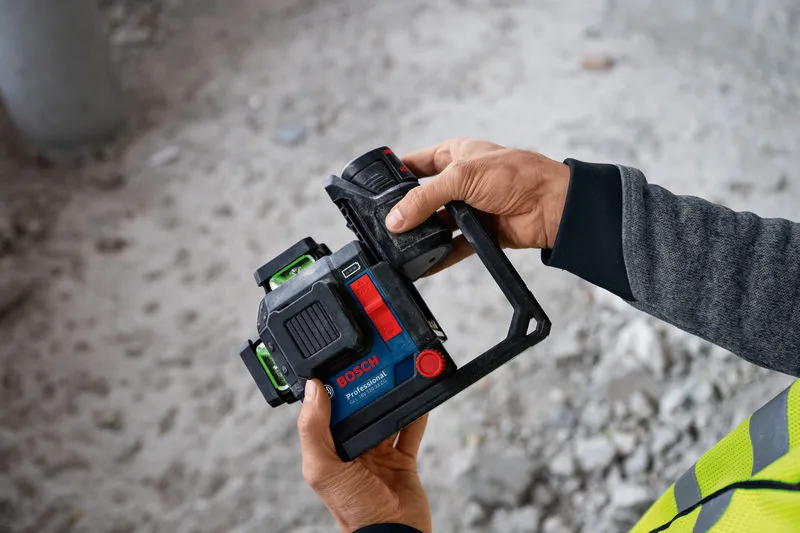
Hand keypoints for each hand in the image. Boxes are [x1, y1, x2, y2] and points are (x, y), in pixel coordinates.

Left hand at [298, 379, 431, 532]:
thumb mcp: (324, 469)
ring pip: (385, 414)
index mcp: (328, 449)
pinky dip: (416, 412)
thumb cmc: (354, 511)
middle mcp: (352, 448)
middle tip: (375, 361)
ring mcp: (379, 453)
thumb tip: (312, 389)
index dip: (333, 387)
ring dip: (391, 395)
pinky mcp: (403, 459)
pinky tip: (419, 393)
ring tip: (397, 371)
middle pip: (359, 408)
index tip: (341, 364)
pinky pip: (410, 429)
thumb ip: (314, 430)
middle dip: (367, 386)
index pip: (327, 409)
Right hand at [385, 138, 569, 271]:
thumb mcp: (462, 177)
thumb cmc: (517, 175)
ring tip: (401, 245)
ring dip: (422, 234)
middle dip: (406, 209)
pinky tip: (424, 265)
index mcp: (456, 155)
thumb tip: (395, 218)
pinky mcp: (479, 232)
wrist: (552, 206)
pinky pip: (452, 247)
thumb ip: (424, 198)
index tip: (375, 188)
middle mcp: (461, 181)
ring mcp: (469, 208)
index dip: (396, 173)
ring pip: (436, 224)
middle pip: (423, 197)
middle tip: (385, 222)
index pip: (417, 163)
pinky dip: (439, 257)